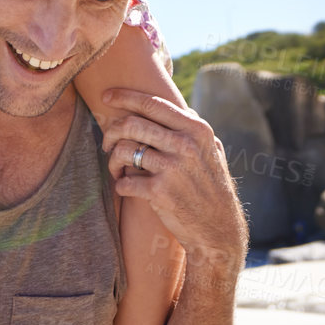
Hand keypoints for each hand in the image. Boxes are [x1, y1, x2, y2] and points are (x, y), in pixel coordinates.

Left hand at [101, 88, 246, 273]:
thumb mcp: (212, 150)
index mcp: (196, 130)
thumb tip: (180, 107)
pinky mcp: (160, 193)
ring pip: (125, 150)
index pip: (153, 103)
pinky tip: (125, 186)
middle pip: (132, 124)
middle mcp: (185, 145)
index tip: (106, 95)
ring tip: (116, 168)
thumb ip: (194, 128)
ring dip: (113, 159)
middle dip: (111, 131)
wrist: (218, 229)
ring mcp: (172, 168)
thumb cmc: (212, 187)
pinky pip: (125, 181)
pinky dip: (120, 183)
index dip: (124, 96)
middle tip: (106, 142)